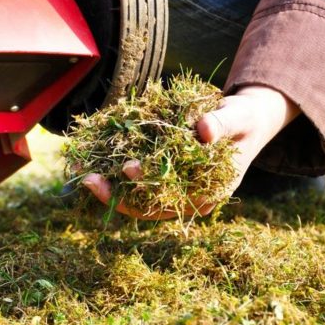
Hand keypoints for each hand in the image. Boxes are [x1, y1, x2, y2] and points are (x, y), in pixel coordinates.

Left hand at [82, 86, 301, 219]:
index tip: (126, 168)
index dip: (147, 188)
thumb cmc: (245, 120)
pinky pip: (132, 179)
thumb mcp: (239, 119)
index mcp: (207, 195)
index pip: (171, 200)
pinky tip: (88, 161)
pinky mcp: (160, 175)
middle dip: (114, 195)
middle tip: (87, 178)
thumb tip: (202, 129)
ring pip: (133, 196)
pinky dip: (110, 170)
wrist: (246, 120)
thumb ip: (221, 125)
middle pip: (144, 205)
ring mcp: (170, 189)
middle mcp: (185, 199)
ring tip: (78, 172)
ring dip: (105, 186)